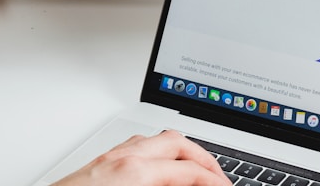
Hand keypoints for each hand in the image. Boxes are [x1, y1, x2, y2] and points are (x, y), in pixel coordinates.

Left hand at [52, 130, 231, 185]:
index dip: (214, 180)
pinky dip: (161, 152)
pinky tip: (164, 167)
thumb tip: (193, 185)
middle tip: (219, 177)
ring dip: (183, 151)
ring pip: (158, 138)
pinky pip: (140, 145)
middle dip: (205, 159)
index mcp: (136, 173)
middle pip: (179, 142)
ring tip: (197, 170)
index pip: (190, 170)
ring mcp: (111, 156)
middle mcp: (124, 157)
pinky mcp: (100, 162)